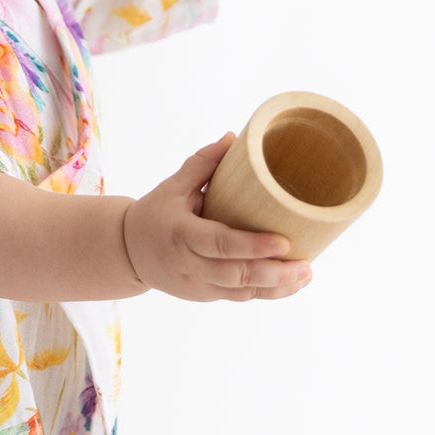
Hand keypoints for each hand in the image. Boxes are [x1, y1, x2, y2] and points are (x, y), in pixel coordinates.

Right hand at [122, 136, 311, 301]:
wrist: (128, 252)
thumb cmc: (155, 213)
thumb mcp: (173, 186)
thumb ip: (202, 163)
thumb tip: (232, 137)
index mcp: (182, 234)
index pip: (220, 244)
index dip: (253, 246)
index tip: (285, 242)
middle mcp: (189, 264)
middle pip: (236, 275)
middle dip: (274, 272)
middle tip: (306, 264)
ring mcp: (197, 284)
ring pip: (241, 292)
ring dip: (276, 286)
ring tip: (306, 274)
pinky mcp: (204, 295)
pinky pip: (238, 297)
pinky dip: (265, 293)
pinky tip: (290, 284)